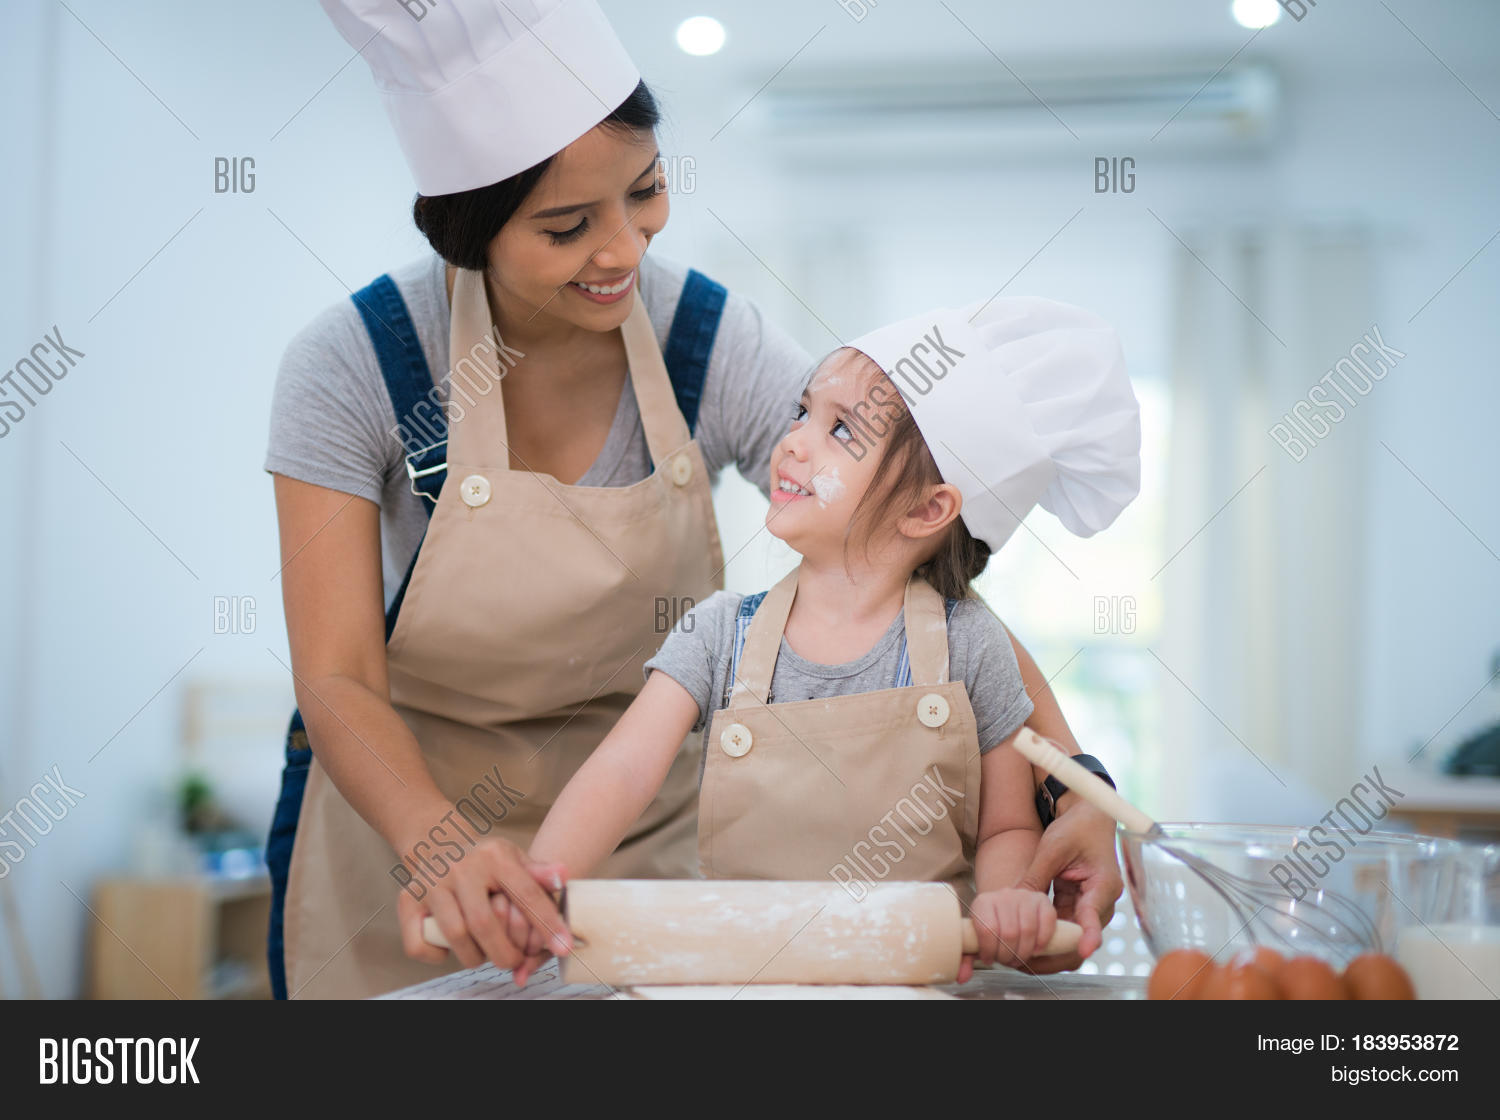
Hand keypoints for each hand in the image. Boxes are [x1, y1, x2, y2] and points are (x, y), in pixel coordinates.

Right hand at [395, 834, 570, 982]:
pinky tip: (451, 950)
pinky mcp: (408, 900)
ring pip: (454, 935)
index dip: (547, 923)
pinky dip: (436, 956)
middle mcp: (461, 868)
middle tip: (512, 962)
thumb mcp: (513, 857)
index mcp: (494, 856)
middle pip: (484, 923)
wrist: (435, 840)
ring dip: (474, 956)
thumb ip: (538, 872)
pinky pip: (419, 943)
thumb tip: (563, 876)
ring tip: (484, 955)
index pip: (525, 893)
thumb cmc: (483, 859)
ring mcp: (432, 883)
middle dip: (504, 952)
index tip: (564, 947)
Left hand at [966, 888, 1056, 970]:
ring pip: (1028, 930)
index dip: (989, 950)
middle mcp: (1004, 895)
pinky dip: (1042, 941)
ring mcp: (1024, 896)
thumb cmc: (992, 924)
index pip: (987, 929)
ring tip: (1018, 958)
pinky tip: (1035, 950)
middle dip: (1008, 955)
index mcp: (983, 902)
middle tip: (1006, 961)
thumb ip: (967, 956)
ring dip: (1024, 952)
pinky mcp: (1042, 900)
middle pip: (1009, 933)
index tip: (989, 959)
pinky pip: (1046, 922)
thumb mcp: (976, 937)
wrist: (1007, 905)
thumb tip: (962, 976)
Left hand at [1013, 799, 1121, 973]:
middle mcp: (1101, 901)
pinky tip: (1024, 942)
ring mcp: (1091, 907)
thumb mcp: (1053, 848)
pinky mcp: (1079, 907)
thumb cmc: (1077, 828)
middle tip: (1026, 961)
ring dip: (1049, 948)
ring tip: (1020, 957)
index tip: (1084, 949)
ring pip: (1072, 939)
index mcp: (1103, 883)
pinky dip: (1047, 936)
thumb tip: (1014, 903)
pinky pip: (1064, 929)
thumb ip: (1037, 877)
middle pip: (1082, 938)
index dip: (1089, 935)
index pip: (1096, 914)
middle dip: (1055, 952)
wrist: (1089, 818)